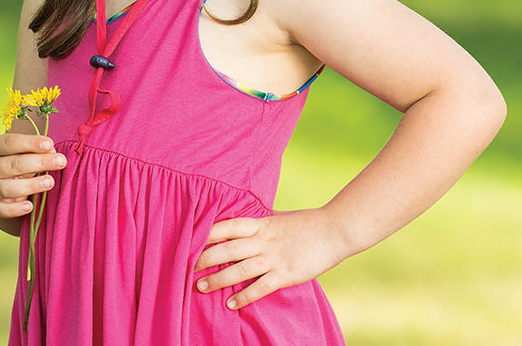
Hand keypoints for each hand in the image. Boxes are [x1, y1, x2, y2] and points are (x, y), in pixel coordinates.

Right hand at [0, 133, 66, 223]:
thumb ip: (36, 150)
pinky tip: (30, 206)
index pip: (9, 142)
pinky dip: (15, 209)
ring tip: (50, 182)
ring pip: (7, 188)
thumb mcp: (25, 152)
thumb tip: (52, 151)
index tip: (50, 144)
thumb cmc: (19, 161)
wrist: (4, 188)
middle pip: (12, 164)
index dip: (30, 143)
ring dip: (31, 185)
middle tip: (61, 161)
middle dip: (39, 162)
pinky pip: (2, 210)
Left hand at [193, 209, 341, 309]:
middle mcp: (264, 240)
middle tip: (187, 266)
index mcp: (261, 223)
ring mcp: (274, 257)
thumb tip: (246, 222)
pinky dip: (245, 296)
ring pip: (239, 270)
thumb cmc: (306, 223)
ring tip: (201, 286)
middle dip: (205, 257)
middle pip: (228, 248)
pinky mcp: (286, 274)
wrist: (334, 230)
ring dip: (218, 279)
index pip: (228, 225)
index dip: (208, 232)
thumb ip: (262, 222)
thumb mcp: (280, 217)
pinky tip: (232, 304)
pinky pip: (260, 287)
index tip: (191, 237)